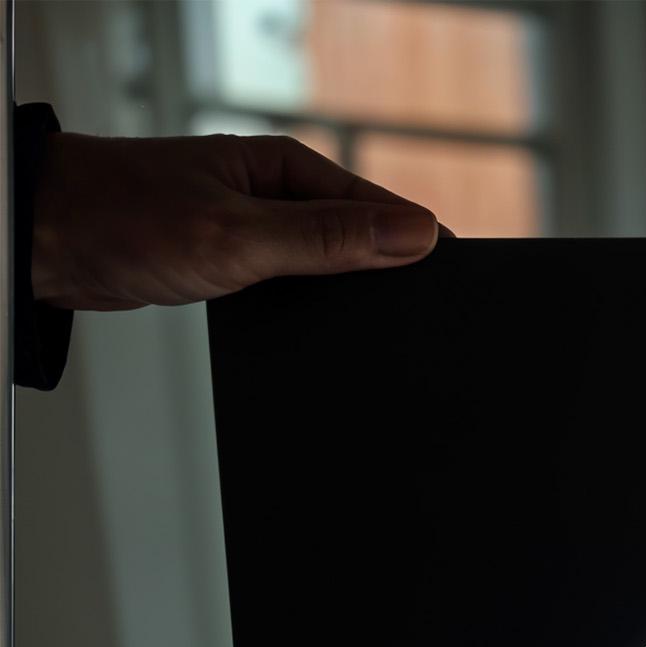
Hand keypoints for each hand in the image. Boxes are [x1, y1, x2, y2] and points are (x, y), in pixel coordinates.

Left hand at [31, 131, 441, 311]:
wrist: (44, 239)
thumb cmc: (121, 218)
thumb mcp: (239, 235)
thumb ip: (327, 239)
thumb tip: (412, 235)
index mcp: (286, 168)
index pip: (383, 209)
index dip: (422, 250)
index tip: (457, 289)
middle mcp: (277, 193)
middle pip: (364, 240)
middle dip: (393, 279)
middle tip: (423, 324)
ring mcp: (258, 228)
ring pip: (333, 269)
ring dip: (351, 299)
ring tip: (379, 334)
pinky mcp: (238, 261)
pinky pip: (299, 286)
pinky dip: (315, 310)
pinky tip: (322, 336)